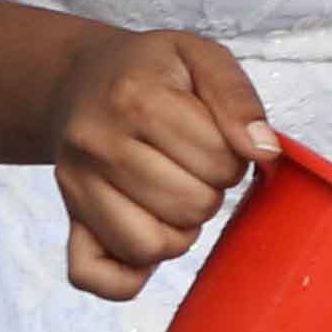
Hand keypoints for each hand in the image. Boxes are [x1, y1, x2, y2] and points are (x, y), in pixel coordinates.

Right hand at [47, 29, 272, 299]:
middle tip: (195, 167)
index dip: (234, 155)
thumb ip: (238, 97)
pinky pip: (93, 275)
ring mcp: (76, 187)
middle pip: (190, 205)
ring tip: (175, 196)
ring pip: (150, 246)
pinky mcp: (67, 220)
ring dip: (180, 232)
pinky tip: (148, 236)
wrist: (78, 82)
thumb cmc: (148, 71)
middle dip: (210, 191)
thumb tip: (264, 151)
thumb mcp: (200, 56)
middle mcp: (97, 144)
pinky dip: (129, 274)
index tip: (217, 139)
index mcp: (135, 96)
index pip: (218, 157)